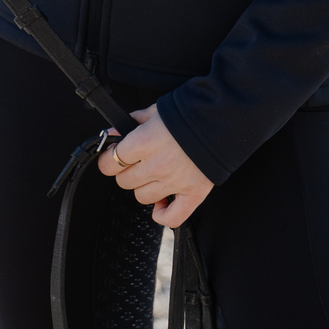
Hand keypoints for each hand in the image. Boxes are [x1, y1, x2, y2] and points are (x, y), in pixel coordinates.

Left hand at [98, 105, 212, 228]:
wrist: (221, 119)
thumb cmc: (188, 113)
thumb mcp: (154, 111)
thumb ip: (130, 123)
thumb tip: (111, 134)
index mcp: (145, 141)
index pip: (111, 161)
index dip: (108, 158)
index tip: (112, 155)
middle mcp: (158, 165)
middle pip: (124, 181)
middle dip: (126, 170)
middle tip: (135, 161)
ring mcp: (175, 182)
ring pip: (142, 197)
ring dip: (144, 187)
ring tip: (154, 175)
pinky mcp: (194, 193)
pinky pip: (172, 217)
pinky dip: (163, 213)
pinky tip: (163, 201)